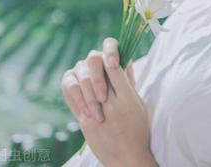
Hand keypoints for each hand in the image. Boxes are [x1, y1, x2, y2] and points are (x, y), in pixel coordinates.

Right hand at [61, 37, 122, 122]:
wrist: (113, 120)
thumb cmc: (126, 103)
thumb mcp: (131, 92)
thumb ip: (126, 77)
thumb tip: (125, 63)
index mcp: (113, 56)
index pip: (110, 44)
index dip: (111, 51)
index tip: (114, 65)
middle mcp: (96, 59)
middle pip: (94, 58)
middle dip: (98, 80)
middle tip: (103, 99)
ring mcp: (81, 68)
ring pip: (82, 74)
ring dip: (89, 95)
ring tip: (98, 114)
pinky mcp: (69, 80)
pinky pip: (70, 85)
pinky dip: (79, 100)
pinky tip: (88, 113)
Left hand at [61, 38, 153, 165]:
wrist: (126, 158)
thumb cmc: (138, 130)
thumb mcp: (140, 104)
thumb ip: (131, 82)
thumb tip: (127, 59)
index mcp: (128, 99)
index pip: (114, 67)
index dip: (111, 55)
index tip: (111, 55)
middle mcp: (110, 105)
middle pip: (96, 71)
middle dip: (96, 62)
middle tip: (101, 64)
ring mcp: (94, 113)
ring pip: (80, 80)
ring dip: (85, 74)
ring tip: (91, 75)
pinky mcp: (83, 121)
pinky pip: (70, 96)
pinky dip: (73, 84)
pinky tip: (78, 83)